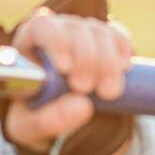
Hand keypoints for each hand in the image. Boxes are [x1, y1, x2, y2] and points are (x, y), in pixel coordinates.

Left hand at [3, 8, 132, 154]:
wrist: (56, 117)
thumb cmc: (34, 117)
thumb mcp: (31, 128)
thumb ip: (48, 121)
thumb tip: (83, 106)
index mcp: (29, 44)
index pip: (42, 26)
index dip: (57, 41)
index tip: (66, 69)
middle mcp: (57, 32)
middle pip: (76, 29)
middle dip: (86, 59)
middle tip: (86, 89)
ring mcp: (82, 33)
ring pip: (100, 32)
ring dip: (108, 61)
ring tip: (108, 93)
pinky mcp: (105, 41)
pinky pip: (117, 35)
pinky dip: (123, 49)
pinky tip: (125, 68)